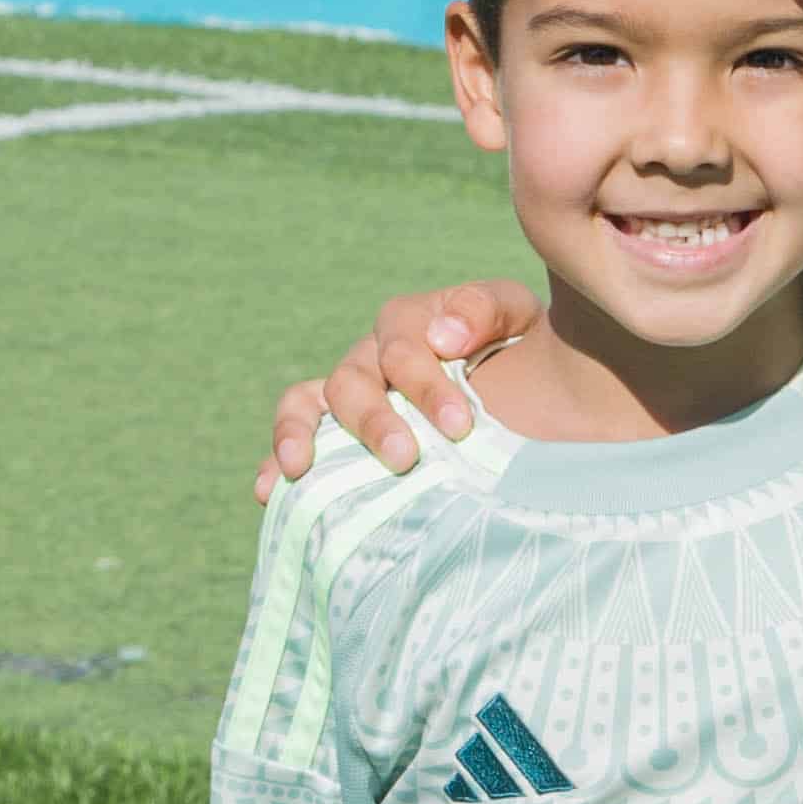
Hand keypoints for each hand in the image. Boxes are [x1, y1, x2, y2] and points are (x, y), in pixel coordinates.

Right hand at [253, 282, 544, 498]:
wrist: (533, 386)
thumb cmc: (522, 348)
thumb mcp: (517, 316)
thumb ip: (486, 310)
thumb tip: (444, 338)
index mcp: (411, 323)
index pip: (401, 345)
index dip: (425, 384)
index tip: (460, 426)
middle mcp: (371, 357)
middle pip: (352, 380)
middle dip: (375, 420)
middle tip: (404, 458)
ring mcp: (348, 394)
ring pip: (308, 403)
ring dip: (302, 435)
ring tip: (302, 468)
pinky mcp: (336, 435)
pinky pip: (295, 440)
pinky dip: (275, 463)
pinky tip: (269, 493)